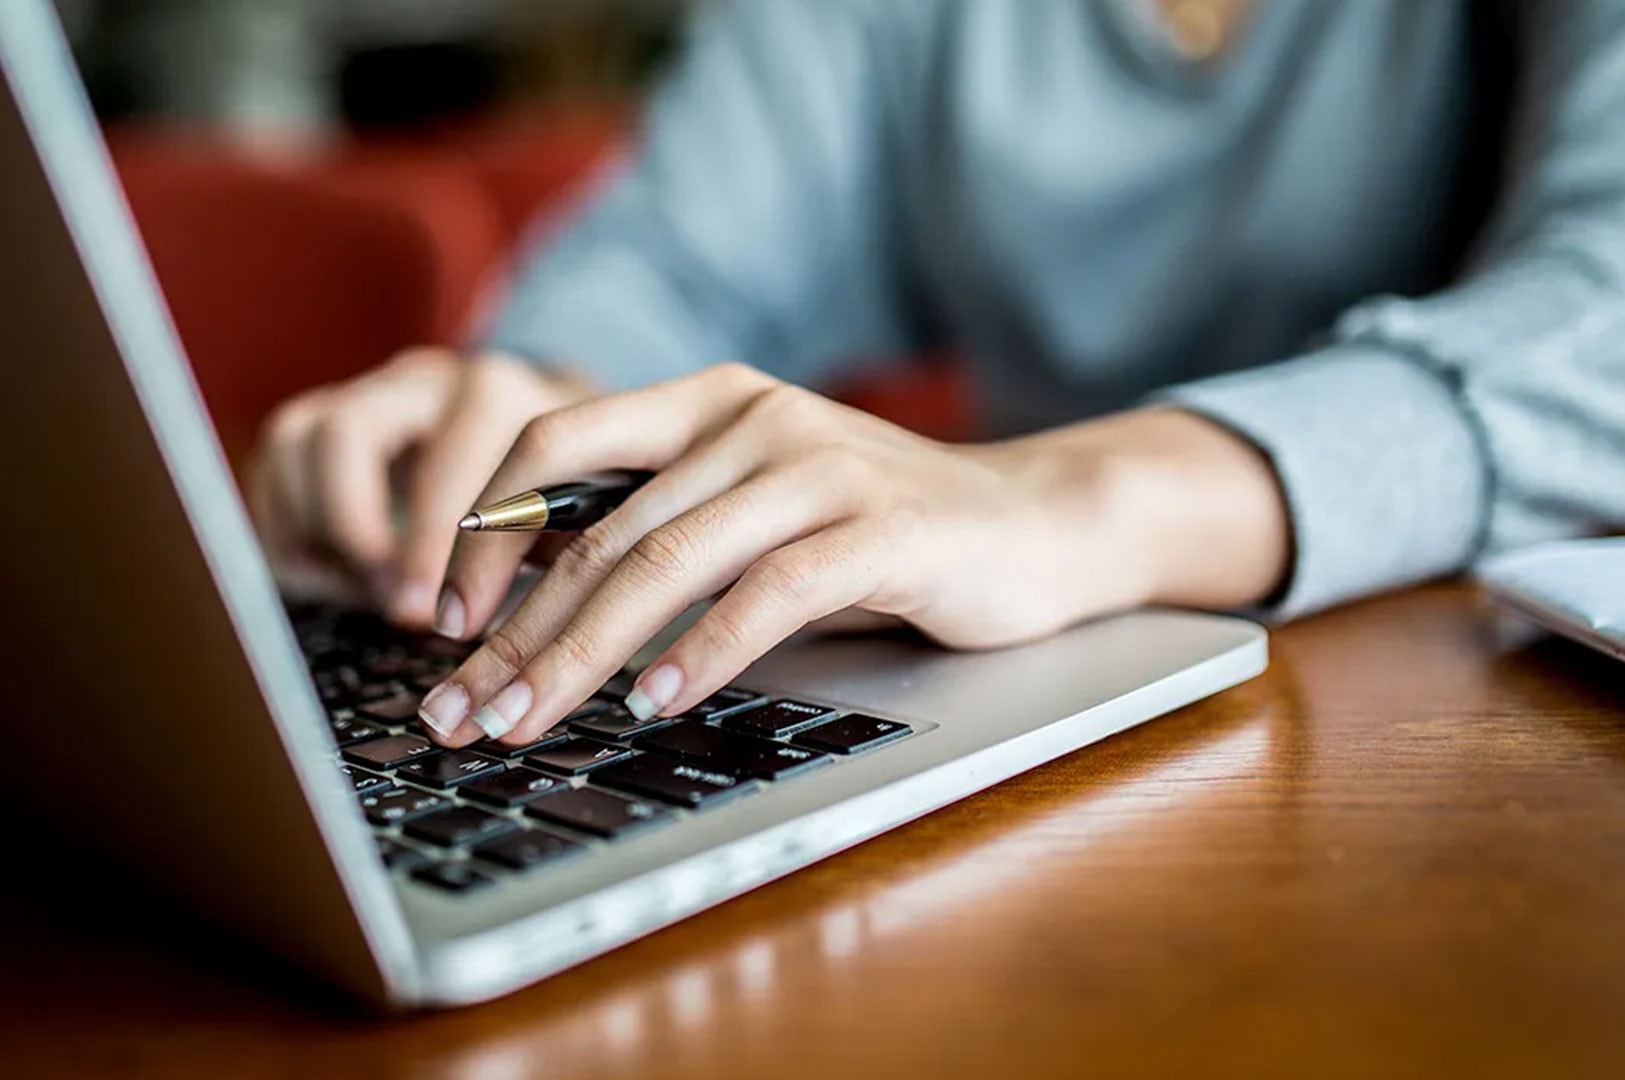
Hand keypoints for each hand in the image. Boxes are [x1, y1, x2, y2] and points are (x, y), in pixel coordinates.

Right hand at [247, 349, 592, 625]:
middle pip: (347, 434)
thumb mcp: (575, 509)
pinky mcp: (335, 413)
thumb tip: (506, 633)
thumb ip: (544, 549)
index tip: (431, 612)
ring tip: (362, 587)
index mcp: (495, 395)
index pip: (446, 460)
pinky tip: (329, 570)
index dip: (429, 547)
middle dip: (355, 530)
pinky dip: (288, 520)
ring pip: (301, 440)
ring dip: (316, 525)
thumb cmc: (568, 484)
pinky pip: (279, 456)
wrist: (559, 428)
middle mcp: (426, 380)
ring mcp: (373, 391)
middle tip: (386, 599)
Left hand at [416, 363, 1289, 744]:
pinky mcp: (877, 527)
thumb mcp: (756, 505)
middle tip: (461, 710)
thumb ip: (664, 522)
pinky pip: (767, 593)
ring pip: (667, 562)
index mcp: (707, 400)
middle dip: (518, 631)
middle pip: (601, 528)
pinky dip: (700, 654)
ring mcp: (816, 466)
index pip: (555, 440)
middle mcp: (752, 417)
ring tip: (528, 723)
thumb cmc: (878, 528)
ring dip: (583, 655)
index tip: (441, 623)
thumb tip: (532, 598)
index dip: (483, 531)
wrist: (1031, 523)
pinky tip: (653, 703)